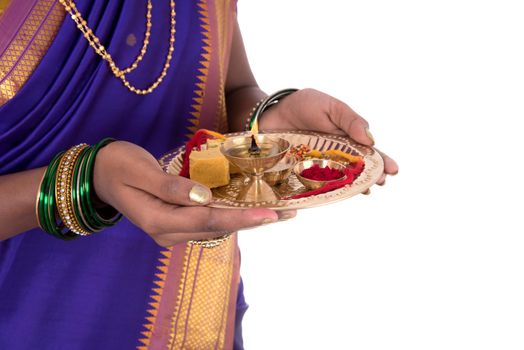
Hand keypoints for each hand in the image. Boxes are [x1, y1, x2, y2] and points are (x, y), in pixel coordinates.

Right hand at [93, 141, 294, 246]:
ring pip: (217, 227)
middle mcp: (169, 233)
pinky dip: (232, 214)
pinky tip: (250, 207)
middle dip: (253, 221)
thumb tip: (204, 197)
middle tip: (288, 213)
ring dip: (246, 219)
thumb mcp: (139, 171)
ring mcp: (173, 230)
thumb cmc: (117, 166)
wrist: (99, 174)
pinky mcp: (178, 223)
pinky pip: (210, 221)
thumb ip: (170, 187)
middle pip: (218, 228)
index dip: (242, 218)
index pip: (208, 221)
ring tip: (278, 211)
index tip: (272, 213)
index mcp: (159, 222)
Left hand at [259, 88, 397, 186]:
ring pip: (340, 181)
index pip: (369, 153)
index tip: (393, 170)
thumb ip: (350, 120)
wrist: (271, 112)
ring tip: (365, 190)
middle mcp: (335, 156)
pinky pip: (316, 186)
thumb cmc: (304, 105)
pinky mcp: (301, 174)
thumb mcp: (330, 106)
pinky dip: (326, 193)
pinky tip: (335, 195)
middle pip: (357, 170)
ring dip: (353, 186)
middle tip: (380, 182)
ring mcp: (318, 167)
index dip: (382, 161)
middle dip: (371, 176)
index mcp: (346, 139)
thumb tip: (370, 140)